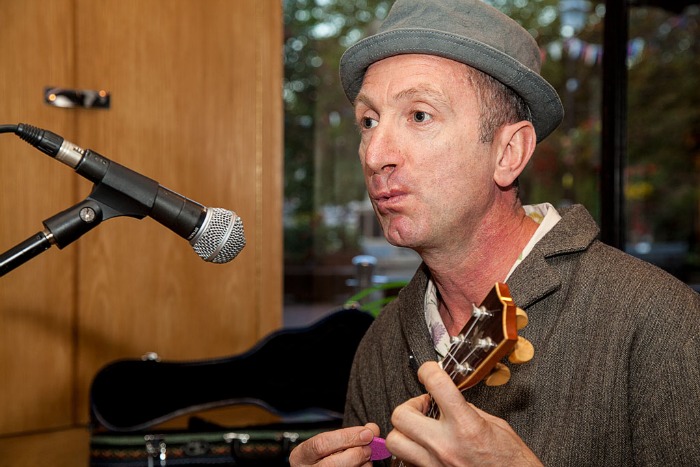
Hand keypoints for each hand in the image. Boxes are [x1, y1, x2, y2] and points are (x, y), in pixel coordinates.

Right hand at [289, 423, 379, 466]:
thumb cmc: (324, 456)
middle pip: (331, 464)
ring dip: (361, 465)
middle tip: (368, 448)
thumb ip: (349, 435)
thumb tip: (371, 429)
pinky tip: (363, 466)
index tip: (366, 433)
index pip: (321, 444)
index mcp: (301, 456)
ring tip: (367, 458)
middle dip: (355, 454)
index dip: (346, 437)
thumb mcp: (330, 443)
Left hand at [386, 361, 541, 465]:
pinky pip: (406, 460)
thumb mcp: (497, 427)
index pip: (437, 385)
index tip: (427, 371)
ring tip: (420, 428)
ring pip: (394, 441)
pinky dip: (411, 451)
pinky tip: (426, 447)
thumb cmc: (512, 462)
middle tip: (424, 406)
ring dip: (403, 430)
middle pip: (400, 415)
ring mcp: (435, 464)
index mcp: (466, 426)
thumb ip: (469, 410)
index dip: (428, 370)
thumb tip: (450, 401)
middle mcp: (446, 446)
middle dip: (409, 405)